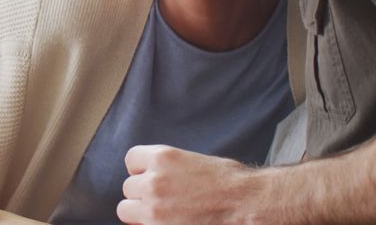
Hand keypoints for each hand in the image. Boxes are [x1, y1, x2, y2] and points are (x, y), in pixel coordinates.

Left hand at [118, 145, 256, 223]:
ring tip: (162, 215)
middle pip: (128, 188)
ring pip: (126, 210)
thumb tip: (156, 175)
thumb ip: (170, 168)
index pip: (131, 160)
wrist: (249, 205)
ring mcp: (155, 209)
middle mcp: (154, 181)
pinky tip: (169, 223)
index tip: (151, 177)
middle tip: (162, 200)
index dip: (141, 170)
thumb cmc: (232, 183)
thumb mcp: (196, 161)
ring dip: (140, 213)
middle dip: (142, 193)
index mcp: (163, 158)